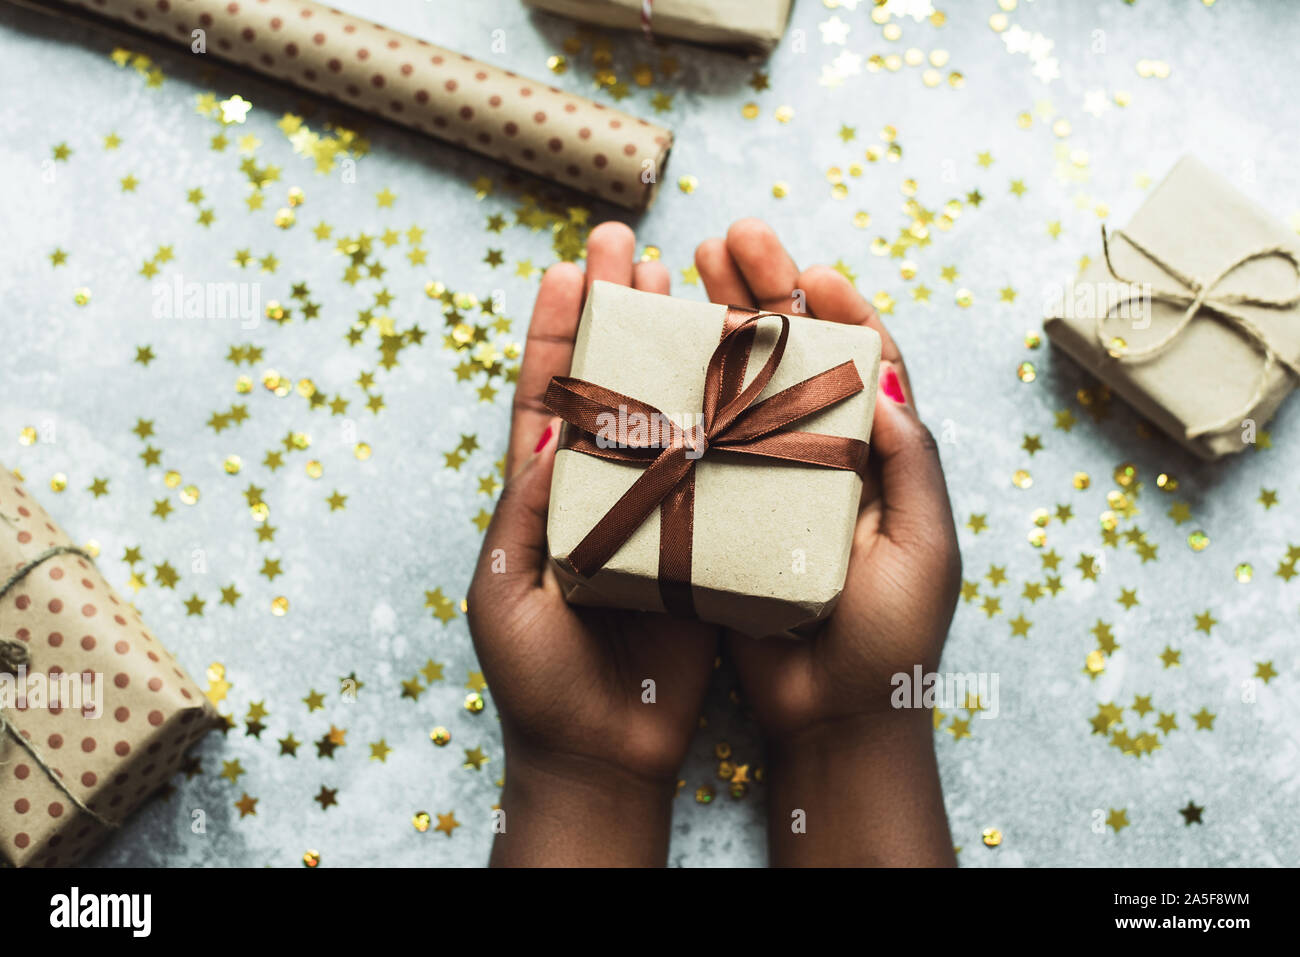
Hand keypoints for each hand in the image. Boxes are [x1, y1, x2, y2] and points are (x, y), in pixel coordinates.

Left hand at [467, 222, 718, 865]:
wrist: (601, 753)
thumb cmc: (538, 682)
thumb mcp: (506, 592)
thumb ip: (525, 512)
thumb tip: (548, 430)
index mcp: (544, 494)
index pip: (548, 392)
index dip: (558, 328)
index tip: (572, 264)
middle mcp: (603, 489)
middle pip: (611, 381)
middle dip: (616, 310)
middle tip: (630, 244)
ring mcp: (657, 509)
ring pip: (669, 410)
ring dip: (675, 343)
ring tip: (689, 278)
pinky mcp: (706, 540)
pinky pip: (721, 466)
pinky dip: (730, 413)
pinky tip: (746, 366)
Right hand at [695, 219, 960, 864]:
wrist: (834, 722)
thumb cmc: (891, 644)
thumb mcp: (922, 552)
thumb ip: (911, 466)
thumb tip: (889, 378)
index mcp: (879, 461)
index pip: (864, 363)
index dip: (839, 308)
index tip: (807, 266)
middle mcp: (822, 461)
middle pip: (795, 358)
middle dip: (766, 293)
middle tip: (729, 240)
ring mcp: (771, 486)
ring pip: (744, 389)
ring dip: (720, 327)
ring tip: (685, 273)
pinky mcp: (725, 517)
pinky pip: (702, 445)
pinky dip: (683, 397)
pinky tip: (656, 358)